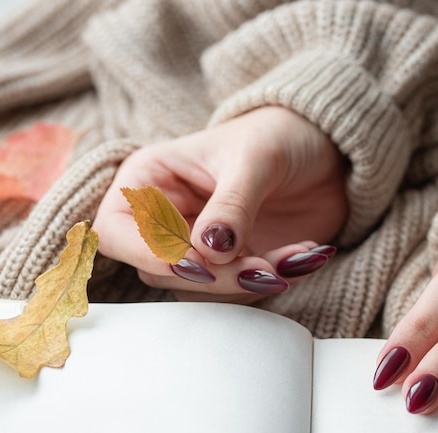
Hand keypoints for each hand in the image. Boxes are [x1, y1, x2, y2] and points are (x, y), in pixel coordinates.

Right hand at [93, 106, 346, 302]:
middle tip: (264, 268)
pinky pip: (235, 291)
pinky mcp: (229, 264)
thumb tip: (210, 251)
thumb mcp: (254, 159)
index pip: (116, 230)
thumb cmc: (276, 136)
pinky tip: (300, 256)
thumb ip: (231, 204)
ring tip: (293, 257)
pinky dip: (268, 282)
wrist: (320, 150)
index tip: (199, 261)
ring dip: (245, 284)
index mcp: (151, 179)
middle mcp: (165, 217)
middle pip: (160, 270)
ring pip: (197, 289)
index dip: (149, 253)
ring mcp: (197, 244)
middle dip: (214, 276)